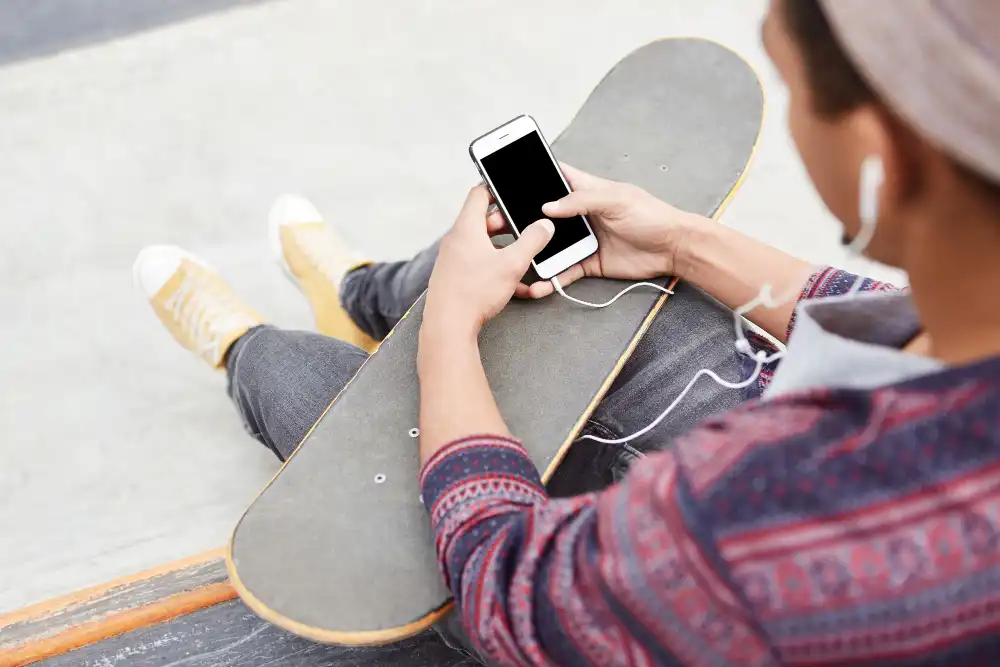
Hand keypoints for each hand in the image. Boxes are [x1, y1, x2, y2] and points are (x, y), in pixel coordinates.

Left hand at [422, 185, 554, 338]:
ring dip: (504, 249)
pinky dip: (497, 269)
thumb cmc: (474, 292)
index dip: (496, 188)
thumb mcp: (512, 264)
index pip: (479, 194)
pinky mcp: (455, 277)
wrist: (448, 325)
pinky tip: (517, 286)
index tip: (512, 191)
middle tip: (525, 228)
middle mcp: (457, 240)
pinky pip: (479, 265)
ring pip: (484, 245)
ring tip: (523, 258)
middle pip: (483, 221)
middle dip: (507, 224)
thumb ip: (532, 241)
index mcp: (467, 228)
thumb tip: (544, 225)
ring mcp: (454, 259)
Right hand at [514, 164, 703, 298]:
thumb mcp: (616, 199)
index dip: (532, 177)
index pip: (554, 178)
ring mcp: (582, 240)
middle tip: (497, 227)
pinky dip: (551, 280)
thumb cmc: (651, 215)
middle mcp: (580, 214)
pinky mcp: (588, 263)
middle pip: (544, 217)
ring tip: (512, 259)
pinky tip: (539, 285)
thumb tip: (548, 206)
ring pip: (550, 247)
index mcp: (585, 191)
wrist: (673, 247)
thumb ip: (581, 200)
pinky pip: (564, 272)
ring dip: (532, 254)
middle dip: (521, 221)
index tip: (507, 183)